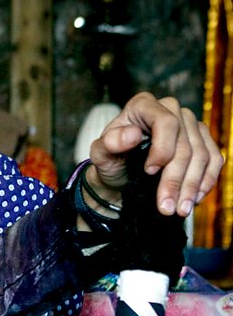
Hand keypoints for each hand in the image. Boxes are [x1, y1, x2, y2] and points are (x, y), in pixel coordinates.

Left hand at [86, 92, 222, 216]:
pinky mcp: (202, 140)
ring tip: (179, 210)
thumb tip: (132, 134)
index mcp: (143, 105)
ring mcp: (190, 124)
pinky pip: (214, 160)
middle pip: (185, 145)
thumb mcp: (100, 154)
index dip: (162, 149)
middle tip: (166, 206)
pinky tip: (194, 199)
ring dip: (191, 187)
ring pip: (201, 155)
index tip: (149, 172)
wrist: (121, 174)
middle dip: (175, 179)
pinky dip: (206, 181)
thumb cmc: (110, 160)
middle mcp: (171, 109)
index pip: (165, 122)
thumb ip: (108, 144)